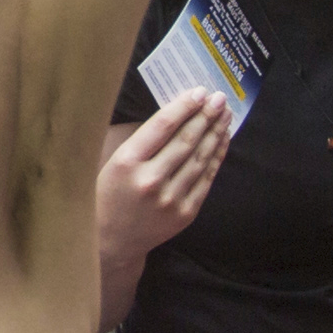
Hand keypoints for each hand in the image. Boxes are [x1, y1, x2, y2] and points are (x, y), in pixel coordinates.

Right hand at [97, 89, 230, 266]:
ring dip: (215, 133)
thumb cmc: (108, 194)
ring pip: (200, 158)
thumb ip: (140, 140)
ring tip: (225, 114)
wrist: (111, 241)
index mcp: (126, 163)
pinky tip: (222, 140)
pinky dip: (216, 157)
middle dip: (206, 115)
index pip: (162, 126)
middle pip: (185, 140)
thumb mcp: (112, 162)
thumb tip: (177, 112)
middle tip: (219, 97)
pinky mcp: (185, 214)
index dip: (184, 106)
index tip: (199, 91)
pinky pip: (206, 180)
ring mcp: (170, 199)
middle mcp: (150, 180)